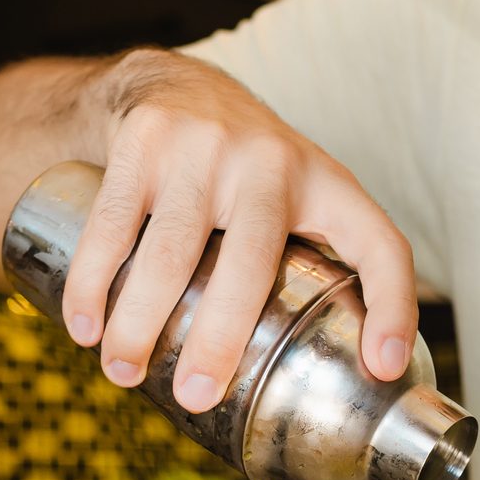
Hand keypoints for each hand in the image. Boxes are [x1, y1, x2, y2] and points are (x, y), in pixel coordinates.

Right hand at [62, 51, 414, 409]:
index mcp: (325, 185)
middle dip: (219, 340)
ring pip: (170, 253)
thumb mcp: (301, 199)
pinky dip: (92, 283)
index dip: (394, 306)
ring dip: (138, 324)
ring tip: (122, 373)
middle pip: (249, 264)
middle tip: (194, 396)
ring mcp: (204, 147)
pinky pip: (113, 226)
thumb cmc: (246, 173)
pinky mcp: (144, 141)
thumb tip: (359, 373)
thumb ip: (323, 266)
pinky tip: (84, 328)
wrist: (171, 84)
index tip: (382, 367)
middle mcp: (270, 161)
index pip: (379, 245)